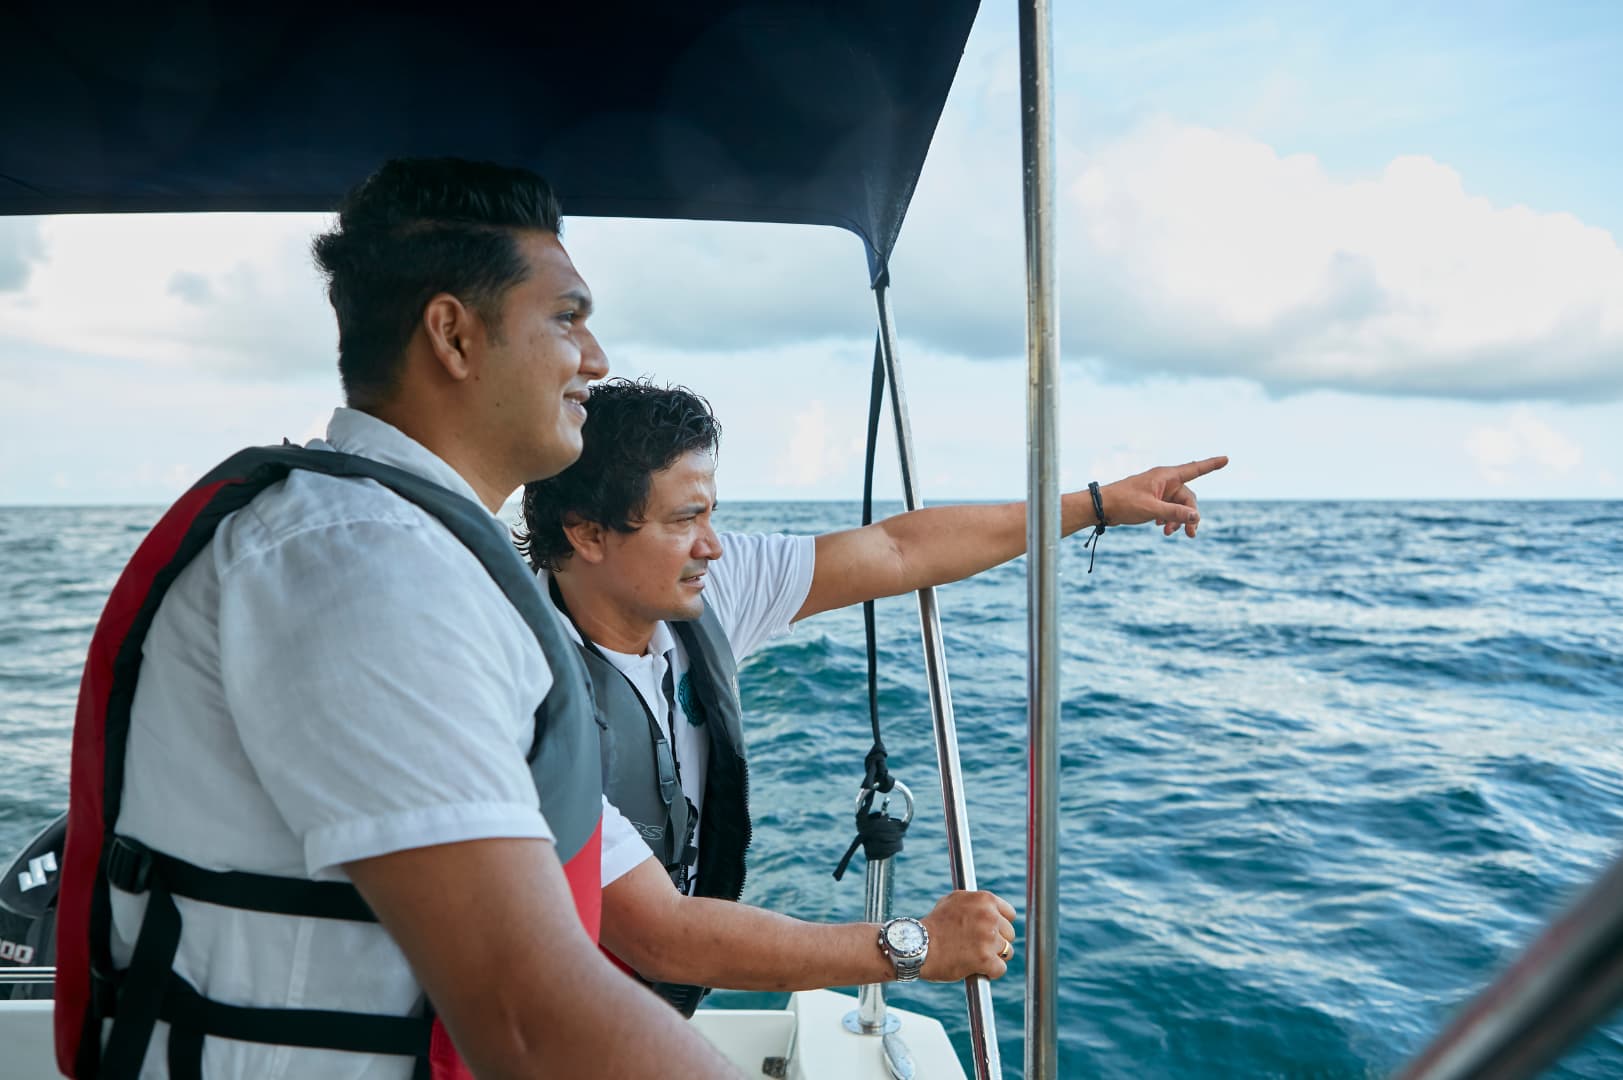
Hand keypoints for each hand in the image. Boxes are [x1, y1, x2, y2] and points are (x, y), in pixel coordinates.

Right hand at [918, 890, 1017, 981]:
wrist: (917, 946)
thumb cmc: (933, 925)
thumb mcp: (952, 902)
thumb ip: (974, 903)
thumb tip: (989, 906)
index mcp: (984, 899)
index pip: (1009, 914)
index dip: (1001, 925)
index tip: (993, 932)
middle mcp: (989, 916)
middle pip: (1009, 934)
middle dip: (997, 942)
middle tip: (980, 947)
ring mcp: (988, 937)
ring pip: (1007, 952)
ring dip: (995, 957)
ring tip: (976, 958)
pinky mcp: (985, 958)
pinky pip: (1000, 969)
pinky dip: (990, 972)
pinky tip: (977, 969)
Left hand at [1099, 455, 1228, 537]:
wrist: (1102, 507)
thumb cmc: (1124, 503)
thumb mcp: (1152, 510)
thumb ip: (1175, 513)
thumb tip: (1196, 516)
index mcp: (1166, 476)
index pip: (1194, 469)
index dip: (1211, 465)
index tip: (1226, 459)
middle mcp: (1164, 481)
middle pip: (1188, 498)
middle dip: (1190, 515)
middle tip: (1190, 534)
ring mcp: (1158, 491)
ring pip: (1178, 506)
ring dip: (1178, 520)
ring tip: (1170, 533)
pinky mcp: (1152, 500)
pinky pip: (1168, 509)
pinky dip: (1168, 519)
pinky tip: (1162, 529)